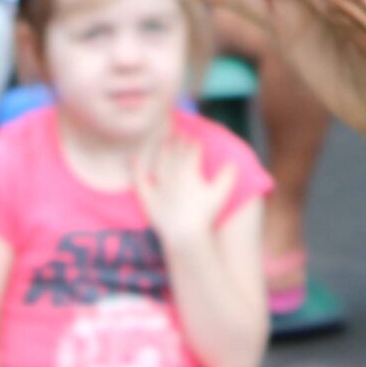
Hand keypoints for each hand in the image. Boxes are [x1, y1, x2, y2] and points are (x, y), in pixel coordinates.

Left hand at [133, 131, 234, 249]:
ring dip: (163, 149)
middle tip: (179, 132)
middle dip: (179, 141)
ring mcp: (159, 185)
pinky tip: (133, 158)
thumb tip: (233, 162)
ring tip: (164, 141)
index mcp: (190, 172)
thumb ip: (227, 177)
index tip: (194, 137)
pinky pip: (139, 179)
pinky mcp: (148, 197)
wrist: (185, 234)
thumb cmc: (205, 216)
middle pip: (176, 153)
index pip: (192, 152)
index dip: (193, 143)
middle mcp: (173, 175)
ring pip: (160, 162)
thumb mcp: (220, 195)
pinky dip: (136, 168)